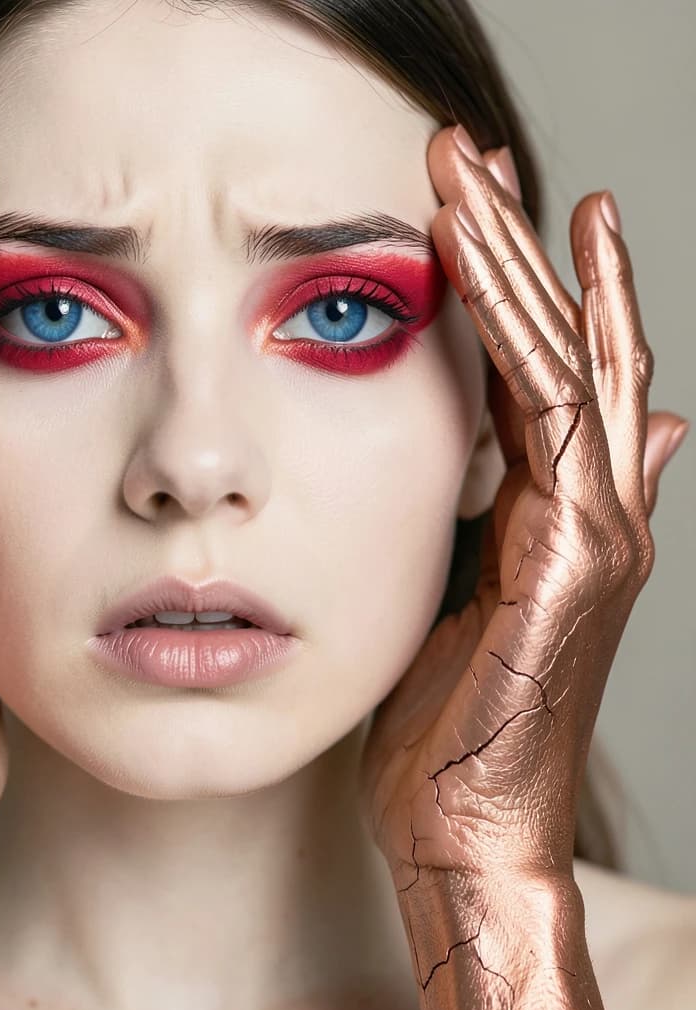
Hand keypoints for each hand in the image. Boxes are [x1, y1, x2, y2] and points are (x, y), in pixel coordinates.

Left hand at [358, 124, 688, 889]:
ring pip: (565, 363)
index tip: (471, 205)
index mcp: (554, 515)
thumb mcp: (467, 602)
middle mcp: (593, 508)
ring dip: (521, 264)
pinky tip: (525, 265)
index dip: (513, 284)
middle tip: (469, 153)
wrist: (462, 824)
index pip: (539, 374)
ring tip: (481, 174)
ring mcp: (596, 529)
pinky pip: (549, 418)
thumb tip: (596, 441)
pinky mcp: (576, 555)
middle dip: (517, 245)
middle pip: (564, 346)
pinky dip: (534, 335)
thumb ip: (512, 517)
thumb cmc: (445, 727)